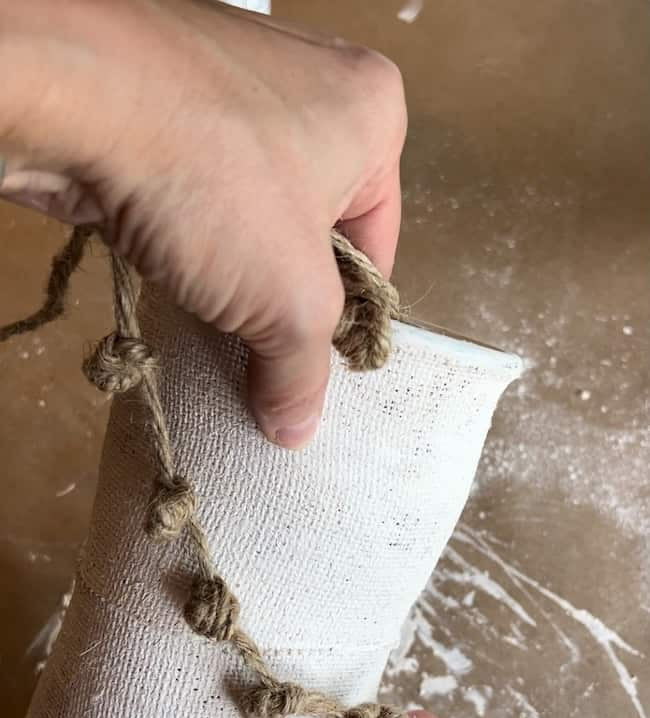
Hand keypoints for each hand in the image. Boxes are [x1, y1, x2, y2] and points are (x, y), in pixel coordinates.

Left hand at [0, 0, 405, 447]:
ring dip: (233, 273)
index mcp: (370, 114)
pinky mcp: (165, 105)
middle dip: (286, 296)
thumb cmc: (214, 182)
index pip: (376, 247)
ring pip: (250, 214)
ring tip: (213, 316)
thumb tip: (296, 426)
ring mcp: (231, 89)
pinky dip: (188, 241)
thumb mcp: (289, 300)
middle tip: (262, 348)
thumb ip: (302, 371)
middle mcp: (309, 88)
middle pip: (313, 231)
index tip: (313, 366)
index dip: (345, 318)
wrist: (73, 99)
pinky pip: (197, 194)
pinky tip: (172, 272)